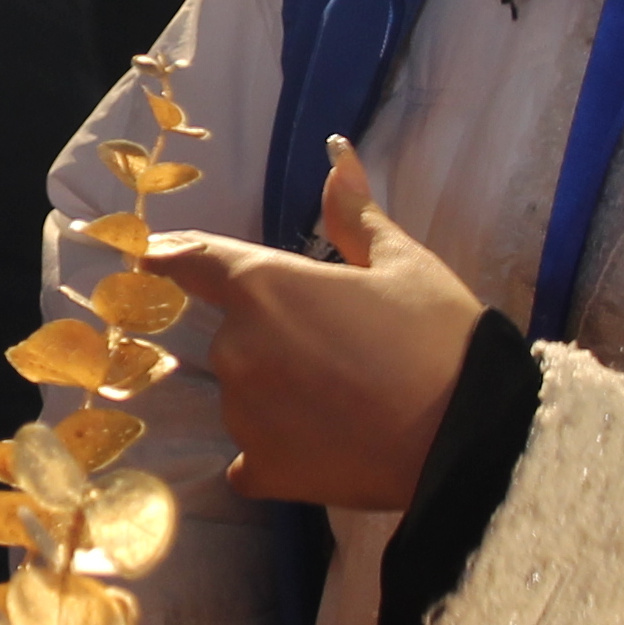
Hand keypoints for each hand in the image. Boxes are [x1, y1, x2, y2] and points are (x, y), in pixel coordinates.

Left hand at [139, 136, 490, 511]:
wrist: (472, 437)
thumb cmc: (440, 338)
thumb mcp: (402, 263)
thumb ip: (353, 213)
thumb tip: (335, 153)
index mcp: (265, 288)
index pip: (194, 261)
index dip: (173, 256)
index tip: (151, 257)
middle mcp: (238, 350)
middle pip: (233, 334)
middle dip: (273, 336)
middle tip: (338, 350)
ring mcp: (243, 416)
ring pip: (246, 395)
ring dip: (278, 394)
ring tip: (347, 400)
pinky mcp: (260, 471)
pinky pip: (252, 455)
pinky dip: (278, 448)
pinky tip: (326, 446)